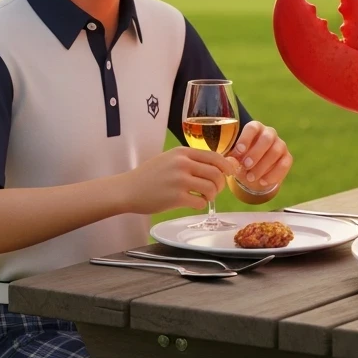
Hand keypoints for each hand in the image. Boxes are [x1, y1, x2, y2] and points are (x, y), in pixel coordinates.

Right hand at [119, 147, 238, 213]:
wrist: (128, 189)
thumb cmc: (150, 175)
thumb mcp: (170, 159)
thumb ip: (191, 160)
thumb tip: (219, 164)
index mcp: (182, 152)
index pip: (214, 156)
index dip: (226, 166)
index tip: (230, 173)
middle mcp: (182, 164)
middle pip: (216, 173)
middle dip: (221, 184)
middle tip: (215, 190)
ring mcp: (179, 180)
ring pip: (211, 188)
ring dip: (212, 195)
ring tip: (204, 197)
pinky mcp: (176, 197)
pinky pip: (200, 202)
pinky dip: (200, 204)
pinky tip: (193, 203)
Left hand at [230, 121, 292, 191]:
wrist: (253, 172)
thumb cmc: (242, 159)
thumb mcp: (235, 158)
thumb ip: (232, 158)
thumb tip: (230, 161)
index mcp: (255, 128)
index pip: (252, 128)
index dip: (245, 139)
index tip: (238, 152)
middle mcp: (269, 133)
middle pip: (267, 138)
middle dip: (256, 153)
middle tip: (246, 165)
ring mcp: (280, 145)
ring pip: (276, 151)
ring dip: (262, 166)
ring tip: (250, 178)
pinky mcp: (287, 158)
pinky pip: (284, 164)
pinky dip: (273, 175)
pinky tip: (262, 182)